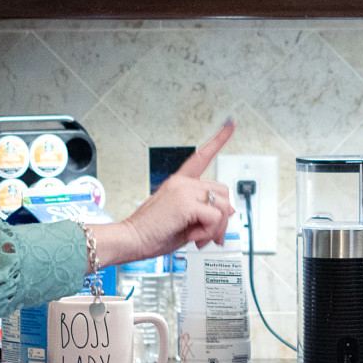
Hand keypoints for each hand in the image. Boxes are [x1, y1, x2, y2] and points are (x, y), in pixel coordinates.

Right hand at [93, 120, 237, 267]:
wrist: (131, 239)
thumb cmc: (152, 233)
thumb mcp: (184, 221)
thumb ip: (205, 213)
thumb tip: (231, 210)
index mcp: (179, 183)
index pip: (202, 156)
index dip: (219, 139)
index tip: (230, 123)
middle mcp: (183, 183)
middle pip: (223, 192)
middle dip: (222, 217)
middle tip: (212, 235)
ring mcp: (184, 190)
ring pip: (223, 206)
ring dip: (216, 227)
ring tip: (199, 238)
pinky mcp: (186, 203)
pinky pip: (215, 218)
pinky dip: (208, 232)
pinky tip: (194, 237)